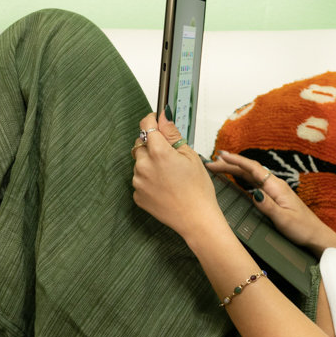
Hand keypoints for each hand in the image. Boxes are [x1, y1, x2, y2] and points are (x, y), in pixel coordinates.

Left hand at [130, 113, 226, 240]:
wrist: (196, 219)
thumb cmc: (198, 189)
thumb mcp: (190, 156)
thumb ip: (173, 135)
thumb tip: (163, 117)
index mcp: (158, 152)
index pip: (147, 125)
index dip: (153, 120)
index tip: (157, 121)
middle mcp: (143, 165)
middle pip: (140, 143)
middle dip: (151, 144)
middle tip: (169, 155)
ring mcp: (138, 181)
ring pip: (139, 163)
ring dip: (149, 163)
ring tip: (169, 176)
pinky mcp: (137, 195)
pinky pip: (140, 180)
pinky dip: (149, 180)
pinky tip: (165, 187)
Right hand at [206, 151, 335, 255]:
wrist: (314, 235)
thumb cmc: (301, 228)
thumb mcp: (283, 219)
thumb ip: (268, 205)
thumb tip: (253, 193)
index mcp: (276, 187)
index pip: (253, 169)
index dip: (236, 161)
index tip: (222, 156)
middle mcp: (275, 185)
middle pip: (249, 170)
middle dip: (230, 164)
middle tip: (212, 164)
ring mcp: (274, 190)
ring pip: (250, 175)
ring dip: (235, 170)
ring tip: (219, 166)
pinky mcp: (274, 196)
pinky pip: (254, 183)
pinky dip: (242, 178)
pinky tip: (236, 179)